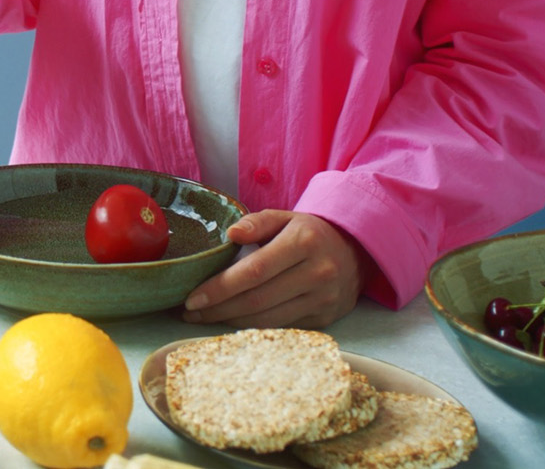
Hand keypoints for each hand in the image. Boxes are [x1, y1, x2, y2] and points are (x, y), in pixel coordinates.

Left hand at [181, 210, 369, 328]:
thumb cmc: (308, 233)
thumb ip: (255, 222)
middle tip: (190, 312)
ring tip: (204, 318)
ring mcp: (323, 299)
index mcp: (304, 242)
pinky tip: (232, 322)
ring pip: (267, 319)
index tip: (192, 298)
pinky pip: (281, 327)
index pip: (254, 271)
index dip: (220, 288)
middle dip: (218, 309)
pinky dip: (253, 327)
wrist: (355, 252)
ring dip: (230, 322)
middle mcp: (317, 272)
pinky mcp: (324, 319)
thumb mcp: (284, 217)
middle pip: (257, 299)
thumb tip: (230, 234)